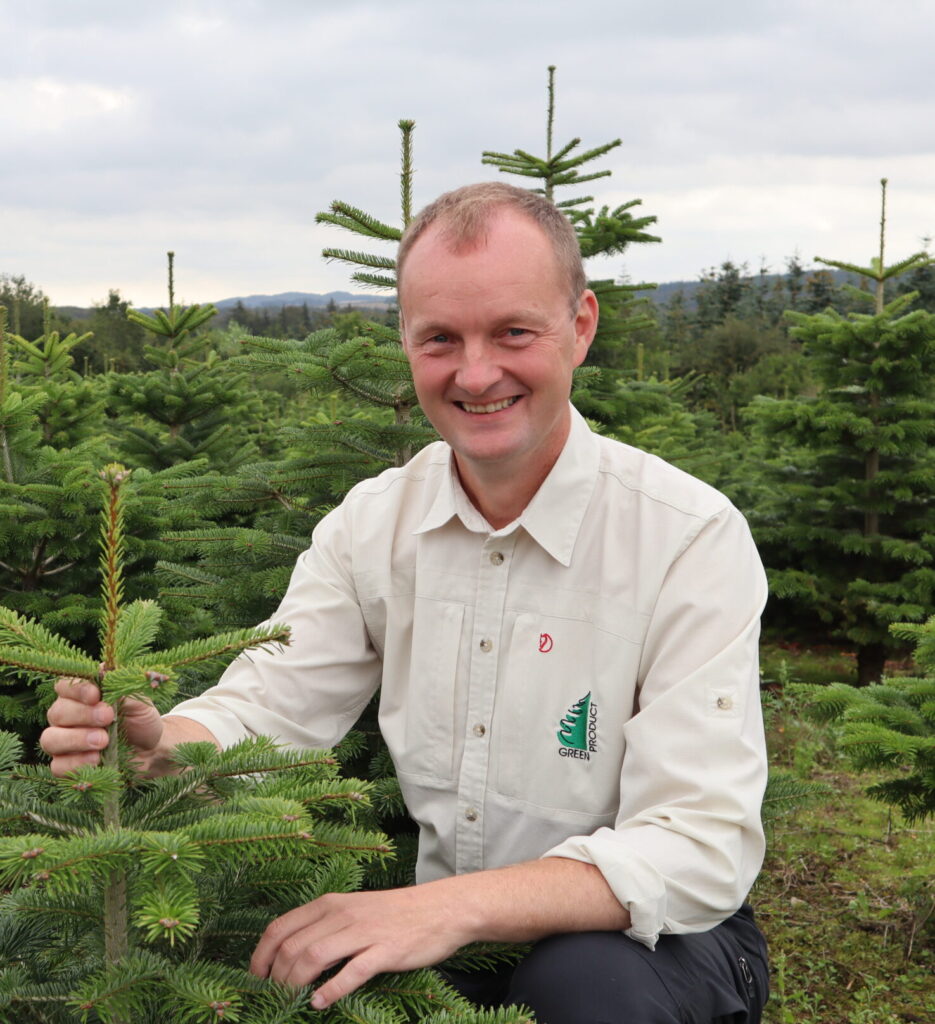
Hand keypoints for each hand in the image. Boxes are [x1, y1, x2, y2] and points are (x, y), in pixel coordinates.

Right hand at [40, 677, 163, 775]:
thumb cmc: (140, 719)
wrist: (151, 749)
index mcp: (80, 695)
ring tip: (103, 741)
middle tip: (108, 718)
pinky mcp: (67, 765)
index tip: (96, 695)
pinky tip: (96, 760)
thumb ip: (119, 686)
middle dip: (82, 715)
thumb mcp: (138, 700)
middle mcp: (66, 717)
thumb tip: (103, 669)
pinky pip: (58, 766)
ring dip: (76, 739)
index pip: (64, 686)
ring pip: (50, 739)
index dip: (76, 690)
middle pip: (56, 713)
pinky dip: (76, 763)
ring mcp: (63, 742)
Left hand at [249, 884, 469, 1008]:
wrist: (440, 908)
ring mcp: (364, 932)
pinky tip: (320, 1003)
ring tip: (291, 1002)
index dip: (261, 956)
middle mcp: (342, 914)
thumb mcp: (353, 910)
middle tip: (275, 997)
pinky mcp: (385, 951)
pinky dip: (331, 990)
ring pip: (314, 956)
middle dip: (276, 977)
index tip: (256, 979)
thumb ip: (325, 926)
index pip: (280, 927)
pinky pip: (351, 972)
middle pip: (292, 946)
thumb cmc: (394, 914)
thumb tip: (291, 955)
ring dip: (295, 984)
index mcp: (330, 903)